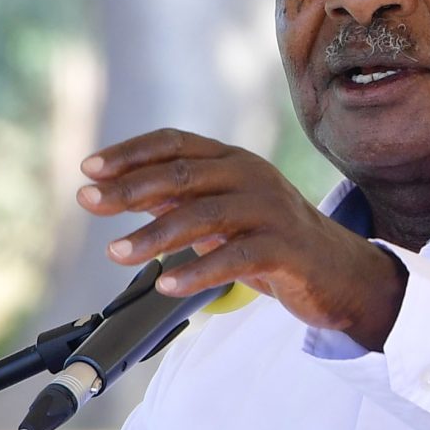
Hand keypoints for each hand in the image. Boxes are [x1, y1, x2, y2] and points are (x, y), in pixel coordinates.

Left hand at [78, 129, 407, 351]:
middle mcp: (251, 176)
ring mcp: (270, 211)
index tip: (90, 169)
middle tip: (89, 202)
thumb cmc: (274, 241)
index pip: (175, 143)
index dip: (130, 153)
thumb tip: (124, 191)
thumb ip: (181, 201)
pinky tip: (168, 285)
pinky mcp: (285, 248)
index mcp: (234, 161)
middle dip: (129, 189)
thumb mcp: (224, 214)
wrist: (340, 274)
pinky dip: (197, 271)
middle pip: (182, 175)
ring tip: (117, 252)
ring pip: (204, 215)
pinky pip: (234, 257)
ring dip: (154, 235)